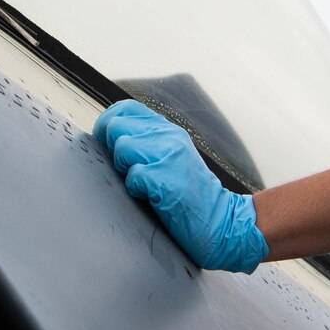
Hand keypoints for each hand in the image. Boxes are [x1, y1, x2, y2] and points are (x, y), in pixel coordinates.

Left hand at [93, 100, 266, 272]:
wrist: (223, 221)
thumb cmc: (192, 194)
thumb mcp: (172, 156)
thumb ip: (146, 142)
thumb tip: (109, 136)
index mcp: (168, 129)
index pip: (124, 108)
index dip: (108, 124)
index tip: (107, 143)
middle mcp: (169, 136)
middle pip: (116, 126)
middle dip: (111, 148)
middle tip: (125, 168)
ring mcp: (169, 156)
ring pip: (122, 147)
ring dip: (123, 169)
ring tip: (140, 182)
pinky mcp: (167, 180)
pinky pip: (133, 176)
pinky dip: (135, 189)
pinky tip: (149, 196)